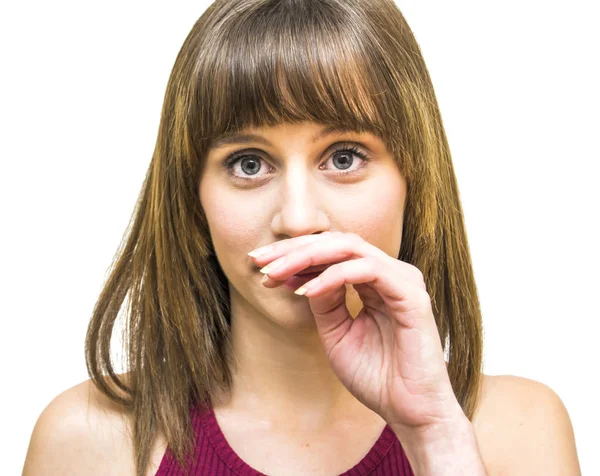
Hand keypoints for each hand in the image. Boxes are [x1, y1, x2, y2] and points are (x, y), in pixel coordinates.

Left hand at [248, 231, 464, 435]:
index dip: (293, 254)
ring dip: (306, 257)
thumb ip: (323, 301)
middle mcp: (390, 273)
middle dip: (293, 249)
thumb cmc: (376, 376)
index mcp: (375, 280)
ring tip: (274, 273)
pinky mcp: (411, 295)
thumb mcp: (336, 333)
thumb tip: (299, 274)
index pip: (331, 251)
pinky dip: (332, 276)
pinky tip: (305, 290)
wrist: (408, 413)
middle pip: (336, 241)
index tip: (258, 266)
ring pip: (349, 247)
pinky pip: (367, 270)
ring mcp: (403, 280)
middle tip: (258, 261)